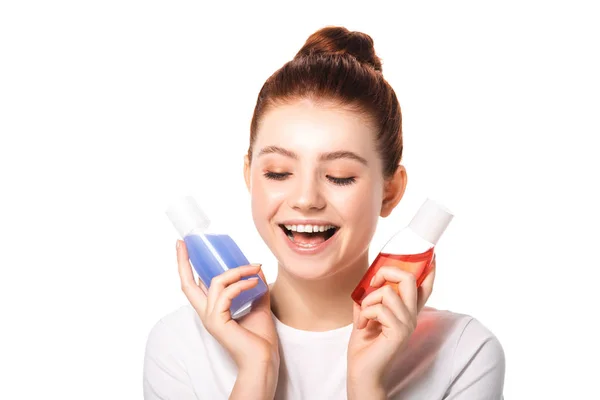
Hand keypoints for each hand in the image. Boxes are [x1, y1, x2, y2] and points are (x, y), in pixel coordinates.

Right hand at [176, 240, 279, 372]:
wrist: (263, 360)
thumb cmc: (260, 338)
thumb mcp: (258, 305)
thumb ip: (255, 288)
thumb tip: (257, 269)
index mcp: (213, 310)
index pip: (195, 285)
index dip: (188, 266)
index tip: (186, 247)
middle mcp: (207, 313)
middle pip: (186, 284)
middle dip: (183, 262)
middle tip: (183, 243)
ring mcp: (211, 318)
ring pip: (215, 283)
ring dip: (236, 271)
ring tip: (254, 268)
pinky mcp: (218, 321)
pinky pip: (227, 294)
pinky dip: (241, 284)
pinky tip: (255, 282)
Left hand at [347, 256, 435, 392]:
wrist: (362, 371)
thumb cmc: (364, 343)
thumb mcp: (367, 313)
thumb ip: (373, 296)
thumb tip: (372, 278)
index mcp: (407, 310)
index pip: (424, 286)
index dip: (428, 268)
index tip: (430, 254)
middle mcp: (412, 315)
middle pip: (408, 279)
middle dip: (386, 272)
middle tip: (373, 282)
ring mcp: (407, 324)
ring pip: (388, 292)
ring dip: (368, 300)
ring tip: (364, 316)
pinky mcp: (399, 332)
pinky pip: (380, 308)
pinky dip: (365, 313)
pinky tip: (363, 325)